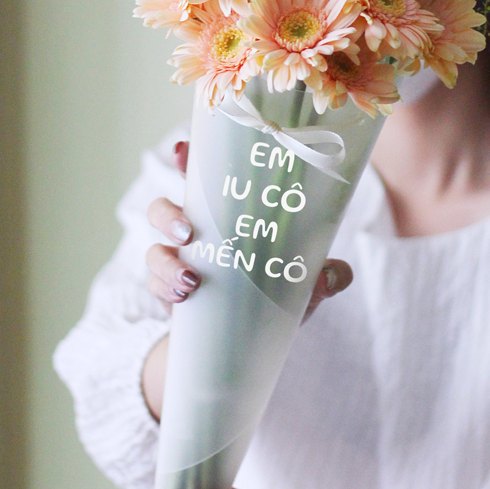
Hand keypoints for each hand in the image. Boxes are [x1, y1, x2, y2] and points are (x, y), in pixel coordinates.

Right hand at [145, 141, 352, 318]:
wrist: (248, 338)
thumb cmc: (274, 292)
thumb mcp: (303, 283)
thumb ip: (322, 277)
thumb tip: (336, 274)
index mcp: (223, 214)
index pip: (200, 178)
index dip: (186, 159)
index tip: (181, 149)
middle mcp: (194, 231)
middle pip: (162, 208)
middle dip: (168, 215)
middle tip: (188, 232)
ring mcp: (177, 262)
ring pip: (154, 250)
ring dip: (166, 261)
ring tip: (192, 279)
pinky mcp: (169, 291)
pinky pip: (154, 285)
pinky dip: (165, 290)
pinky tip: (184, 297)